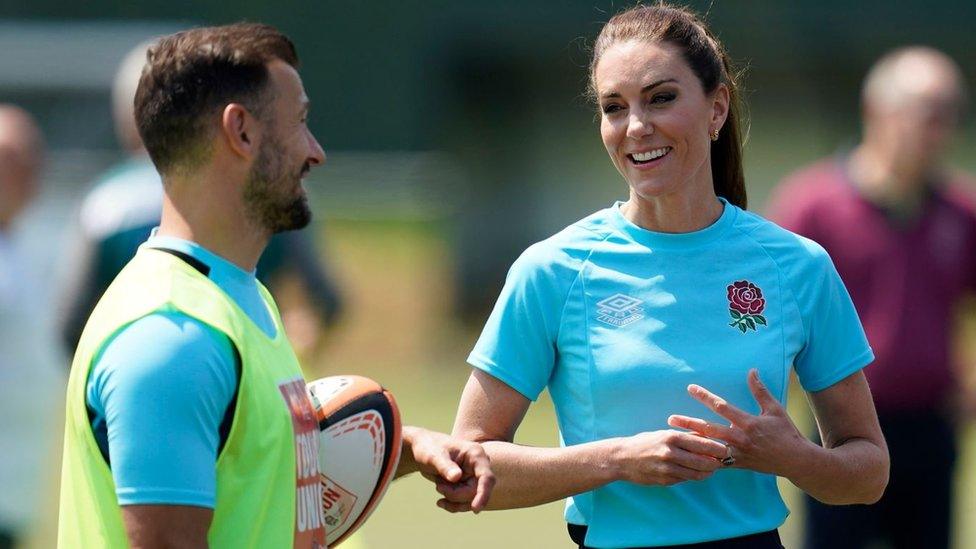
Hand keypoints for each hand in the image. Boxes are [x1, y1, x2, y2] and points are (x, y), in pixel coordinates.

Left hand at [400, 426, 494, 512]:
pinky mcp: (469, 486)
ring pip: (470, 500)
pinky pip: (465, 503)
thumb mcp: (433, 456)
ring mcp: (475, 478)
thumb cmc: (429, 448)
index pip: (486, 477)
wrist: (424, 450)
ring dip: (452, 498)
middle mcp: (479, 467)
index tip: (475, 509)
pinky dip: (452, 505)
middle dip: (455, 494)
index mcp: (476, 454)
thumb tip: (457, 477)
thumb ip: (445, 466)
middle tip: (438, 486)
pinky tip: (440, 502)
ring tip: (438, 485)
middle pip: (475, 492)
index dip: (484, 493)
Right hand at [612, 429, 727, 485]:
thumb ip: (685, 437)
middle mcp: (670, 453)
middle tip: (724, 461)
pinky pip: (685, 479)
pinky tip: (695, 473)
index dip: (718, 448)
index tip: (728, 449)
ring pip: (696, 474)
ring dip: (707, 472)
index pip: (702, 443)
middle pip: (703, 461)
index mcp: (671, 437)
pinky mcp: (664, 480)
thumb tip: (708, 438)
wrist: (622, 458)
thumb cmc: (645, 443)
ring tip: (712, 469)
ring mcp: (667, 468)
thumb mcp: (664, 434)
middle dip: (717, 462)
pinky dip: (693, 477)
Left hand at [667, 369, 810, 476]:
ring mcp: (738, 453)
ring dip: (692, 442)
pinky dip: (703, 460)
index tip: (690, 388)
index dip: (705, 396)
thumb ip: (760, 391)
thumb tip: (751, 371)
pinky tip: (689, 457)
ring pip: (710, 448)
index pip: (721, 407)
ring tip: (675, 438)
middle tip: (670, 419)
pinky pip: (717, 463)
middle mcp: (740, 438)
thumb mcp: (774, 409)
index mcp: (748, 423)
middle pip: (709, 429)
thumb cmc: (786, 432)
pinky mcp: (738, 464)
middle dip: (689, 423)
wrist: (795, 460)